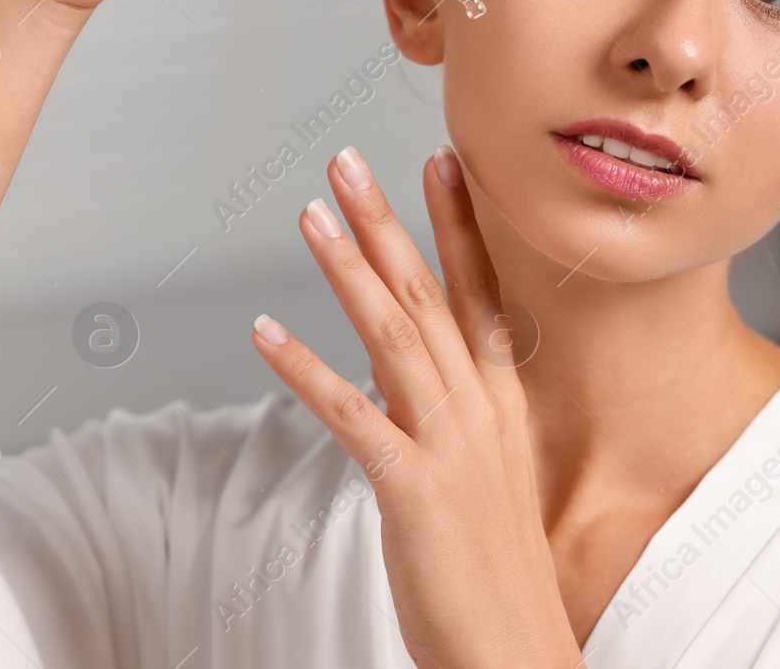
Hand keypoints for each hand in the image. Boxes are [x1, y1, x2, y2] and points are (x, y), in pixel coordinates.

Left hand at [250, 144, 583, 668]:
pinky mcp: (413, 489)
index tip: (437, 162)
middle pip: (427, 295)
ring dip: (347, 270)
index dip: (456, 225)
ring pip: (393, 336)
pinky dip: (305, 369)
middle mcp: (480, 410)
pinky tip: (264, 332)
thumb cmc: (496, 570)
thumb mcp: (488, 474)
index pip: (479, 293)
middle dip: (386, 221)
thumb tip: (408, 376)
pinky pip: (352, 415)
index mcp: (502, 403)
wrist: (516, 653)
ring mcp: (449, 446)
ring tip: (308, 216)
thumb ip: (455, 416)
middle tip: (346, 161)